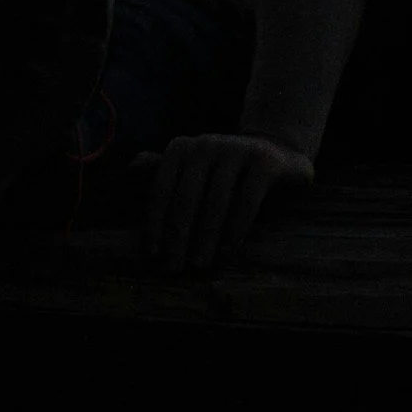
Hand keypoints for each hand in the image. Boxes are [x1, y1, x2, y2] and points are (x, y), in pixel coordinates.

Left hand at [144, 133, 312, 269]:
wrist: (278, 152)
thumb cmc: (228, 170)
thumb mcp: (196, 167)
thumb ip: (167, 169)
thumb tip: (132, 166)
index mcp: (183, 147)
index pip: (162, 188)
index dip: (154, 223)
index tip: (152, 254)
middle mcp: (206, 144)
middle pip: (186, 197)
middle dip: (177, 236)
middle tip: (173, 267)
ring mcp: (237, 149)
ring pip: (215, 201)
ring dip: (205, 237)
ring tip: (199, 263)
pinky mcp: (264, 161)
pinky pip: (246, 201)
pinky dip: (235, 230)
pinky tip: (227, 252)